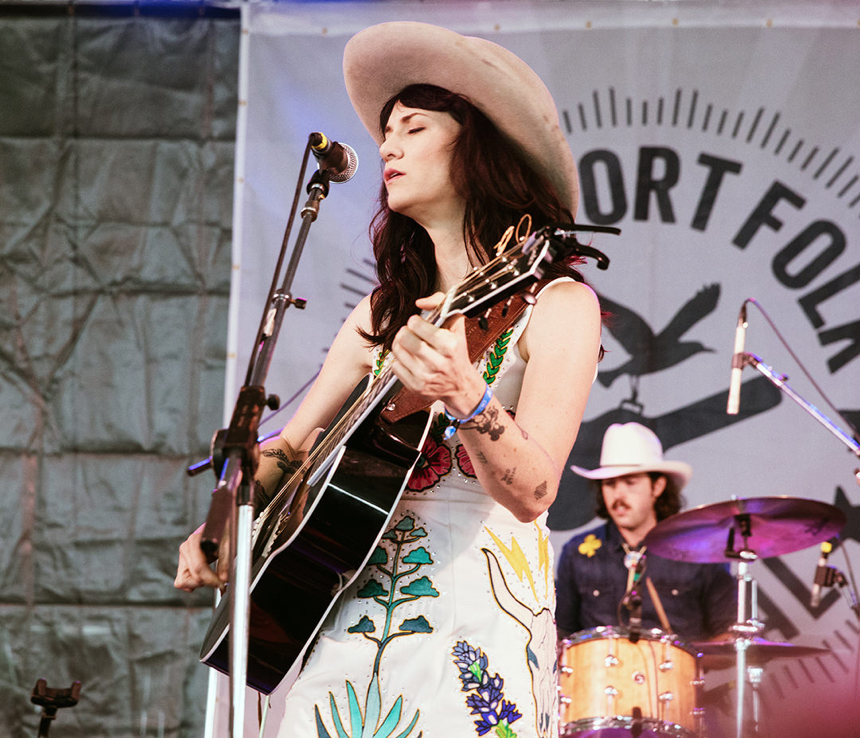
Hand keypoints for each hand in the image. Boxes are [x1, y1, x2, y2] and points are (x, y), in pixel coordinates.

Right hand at [174, 523, 228, 591]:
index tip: (222, 584)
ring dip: (198, 583)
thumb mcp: (228, 544)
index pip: (198, 568)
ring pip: (182, 581)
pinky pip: (182, 581)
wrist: (222, 524)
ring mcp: (183, 556)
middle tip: (219, 581)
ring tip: (212, 577)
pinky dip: (193, 583)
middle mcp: (185, 548)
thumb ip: (225, 562)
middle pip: (189, 577)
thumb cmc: (225, 532)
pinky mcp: (184, 562)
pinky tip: (205, 577)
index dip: (211, 579)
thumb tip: (223, 579)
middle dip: (206, 582)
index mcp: (194, 541)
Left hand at [391, 293, 485, 415]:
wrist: (460, 385)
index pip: (416, 325)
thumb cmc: (457, 353)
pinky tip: (410, 360)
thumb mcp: (456, 327)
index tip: (417, 323)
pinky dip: (400, 360)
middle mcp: (438, 363)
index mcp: (450, 345)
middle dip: (404, 332)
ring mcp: (426, 377)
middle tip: (409, 333)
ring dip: (400, 345)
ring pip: (398, 351)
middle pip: (404, 338)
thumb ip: (442, 305)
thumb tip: (420, 303)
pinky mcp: (416, 387)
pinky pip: (395, 366)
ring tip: (409, 345)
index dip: (414, 321)